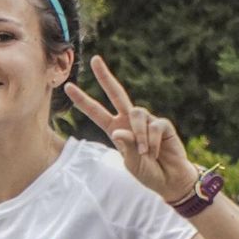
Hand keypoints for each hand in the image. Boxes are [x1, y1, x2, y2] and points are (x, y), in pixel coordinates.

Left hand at [65, 56, 195, 200]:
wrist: (170, 179)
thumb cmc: (148, 172)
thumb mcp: (131, 164)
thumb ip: (125, 148)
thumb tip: (118, 130)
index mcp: (115, 129)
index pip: (96, 112)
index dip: (82, 100)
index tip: (68, 87)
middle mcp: (129, 121)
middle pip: (116, 93)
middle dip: (105, 77)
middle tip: (94, 59)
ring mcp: (146, 120)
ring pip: (137, 114)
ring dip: (139, 135)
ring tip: (145, 153)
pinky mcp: (162, 124)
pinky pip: (154, 126)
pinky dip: (152, 141)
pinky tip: (156, 152)